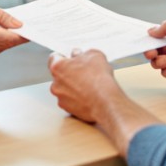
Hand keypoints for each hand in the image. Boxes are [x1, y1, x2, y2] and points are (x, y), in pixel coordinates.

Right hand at [0, 0, 26, 62]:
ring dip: (8, 38)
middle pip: (8, 43)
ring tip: (8, 25)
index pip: (9, 37)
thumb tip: (18, 23)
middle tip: (26, 25)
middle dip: (18, 35)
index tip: (33, 29)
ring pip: (3, 48)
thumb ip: (0, 14)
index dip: (24, 35)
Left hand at [48, 49, 162, 156]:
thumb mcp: (95, 56)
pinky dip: (83, 99)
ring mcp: (63, 100)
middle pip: (61, 75)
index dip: (65, 56)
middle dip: (73, 72)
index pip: (55, 58)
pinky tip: (95, 96)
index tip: (72, 57)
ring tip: (95, 84)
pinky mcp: (72, 112)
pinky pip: (75, 102)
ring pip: (68, 90)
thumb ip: (85, 53)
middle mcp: (56, 85)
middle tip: (87, 70)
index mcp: (58, 68)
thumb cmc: (102, 78)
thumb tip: (80, 54)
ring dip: (78, 87)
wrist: (110, 104)